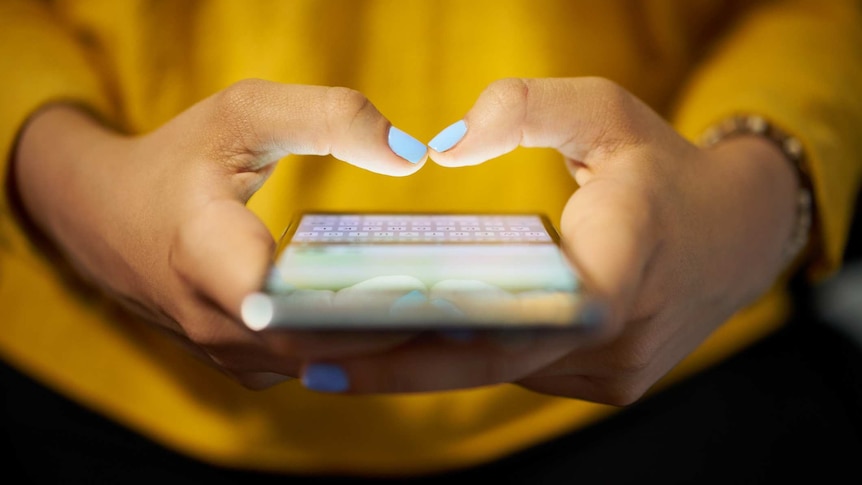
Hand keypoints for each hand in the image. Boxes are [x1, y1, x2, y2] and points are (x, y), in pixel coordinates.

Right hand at [13, 79, 428, 388]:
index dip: (362, 305)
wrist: (104, 217)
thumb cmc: (178, 160)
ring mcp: (229, 354)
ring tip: (462, 319)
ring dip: (388, 346)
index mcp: (205, 254)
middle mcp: (215, 323)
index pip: (290, 303)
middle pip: (323, 344)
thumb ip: (329, 117)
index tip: (431, 292)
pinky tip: (413, 323)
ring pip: (323, 365)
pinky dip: (361, 350)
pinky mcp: (244, 364)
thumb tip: (413, 154)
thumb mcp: (244, 114)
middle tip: (479, 308)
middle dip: (400, 330)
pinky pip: (314, 366)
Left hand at [298, 77, 799, 403]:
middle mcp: (618, 337)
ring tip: (341, 351)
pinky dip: (469, 359)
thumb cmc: (662, 168)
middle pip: (491, 361)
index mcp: (622, 263)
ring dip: (427, 364)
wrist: (737, 236)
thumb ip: (526, 107)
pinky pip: (523, 372)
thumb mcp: (604, 111)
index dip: (430, 337)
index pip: (519, 317)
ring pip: (503, 373)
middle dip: (398, 364)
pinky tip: (412, 342)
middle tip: (309, 359)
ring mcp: (615, 371)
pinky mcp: (608, 383)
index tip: (349, 342)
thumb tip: (445, 146)